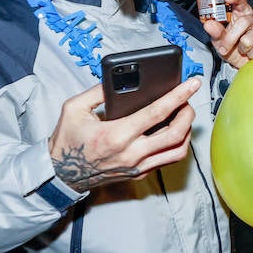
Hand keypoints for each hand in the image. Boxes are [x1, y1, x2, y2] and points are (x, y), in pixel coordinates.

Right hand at [48, 80, 199, 192]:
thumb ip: (96, 91)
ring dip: (187, 131)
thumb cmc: (67, 141)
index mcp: (117, 135)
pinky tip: (174, 132)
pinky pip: (167, 160)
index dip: (178, 96)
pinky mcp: (139, 174)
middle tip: (188, 100)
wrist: (61, 173)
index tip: (192, 84)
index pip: (157, 112)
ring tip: (183, 116)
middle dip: (188, 113)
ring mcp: (137, 166)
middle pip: (176, 134)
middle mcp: (131, 153)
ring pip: (177, 151)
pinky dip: (176, 145)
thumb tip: (117, 79)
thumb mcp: (73, 109)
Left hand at [204, 0, 252, 67]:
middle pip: (243, 22)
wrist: (247, 64)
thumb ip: (215, 32)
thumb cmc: (233, 48)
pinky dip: (251, 55)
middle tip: (223, 48)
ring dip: (242, 49)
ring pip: (248, 39)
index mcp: (242, 11)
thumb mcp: (220, 40)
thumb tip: (208, 24)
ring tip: (243, 49)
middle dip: (230, 38)